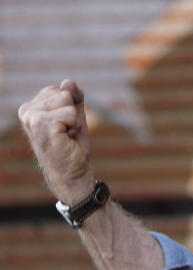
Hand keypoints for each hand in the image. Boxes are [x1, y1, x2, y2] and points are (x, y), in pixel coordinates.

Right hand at [18, 79, 95, 204]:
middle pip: (63, 93)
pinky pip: (70, 113)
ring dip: (74, 120)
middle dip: (73, 113)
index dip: (71, 108)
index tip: (65, 127)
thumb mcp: (75, 117)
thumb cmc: (72, 148)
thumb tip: (68, 81)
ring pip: (67, 101)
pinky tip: (66, 139)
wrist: (73, 174)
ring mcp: (32, 117)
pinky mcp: (42, 124)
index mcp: (30, 107)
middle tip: (67, 133)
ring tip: (66, 136)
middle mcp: (27, 111)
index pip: (59, 89)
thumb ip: (73, 98)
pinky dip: (75, 126)